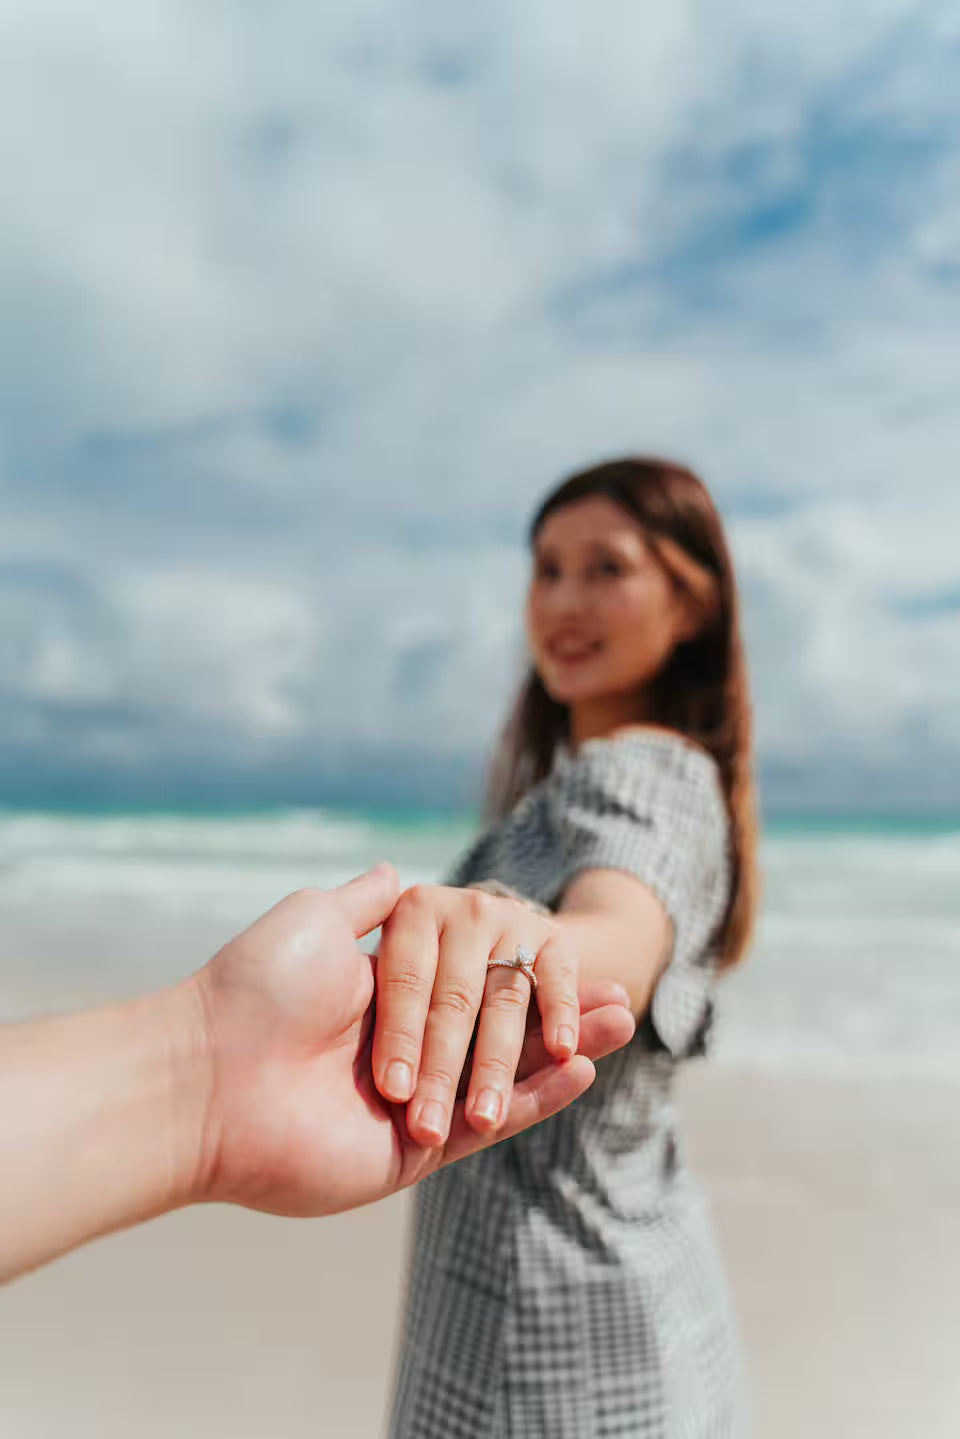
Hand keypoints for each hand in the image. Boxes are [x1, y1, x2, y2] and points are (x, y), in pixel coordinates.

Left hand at [191, 867, 632, 1215]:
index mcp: (384, 997)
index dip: (522, 967)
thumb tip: (397, 871)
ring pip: (510, 1071)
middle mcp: (406, 1048)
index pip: (473, 979)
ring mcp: (417, 1100)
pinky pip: (492, 1120)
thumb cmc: (259, 988)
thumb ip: (366, 904)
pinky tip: (585, 1067)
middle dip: (560, 1010)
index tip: (566, 947)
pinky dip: (541, 1095)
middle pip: (502, 1025)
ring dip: (568, 1048)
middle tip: (619, 994)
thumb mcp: (314, 921)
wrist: (216, 1076)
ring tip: (621, 1018)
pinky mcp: (420, 1150)